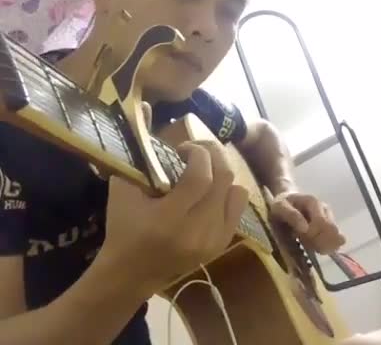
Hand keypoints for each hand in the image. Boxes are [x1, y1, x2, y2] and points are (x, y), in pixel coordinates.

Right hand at [99, 140, 248, 296]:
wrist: (131, 274)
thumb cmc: (123, 230)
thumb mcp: (122, 192)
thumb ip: (139, 159)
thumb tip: (152, 126)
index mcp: (170, 219)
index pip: (201, 177)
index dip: (198, 153)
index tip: (183, 148)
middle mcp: (198, 231)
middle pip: (224, 180)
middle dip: (213, 155)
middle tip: (197, 149)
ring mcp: (213, 241)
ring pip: (237, 192)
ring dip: (222, 173)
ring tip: (205, 169)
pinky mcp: (221, 246)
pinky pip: (238, 209)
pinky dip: (228, 193)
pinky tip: (211, 190)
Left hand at [270, 191, 345, 253]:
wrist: (286, 202)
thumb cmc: (282, 204)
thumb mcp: (279, 206)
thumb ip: (291, 215)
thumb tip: (305, 228)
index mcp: (313, 202)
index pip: (322, 223)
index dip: (312, 234)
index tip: (299, 236)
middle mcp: (325, 210)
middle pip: (332, 232)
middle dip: (318, 242)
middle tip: (303, 241)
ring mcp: (330, 219)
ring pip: (336, 239)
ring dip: (322, 246)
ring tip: (308, 243)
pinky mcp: (331, 229)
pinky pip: (336, 243)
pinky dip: (326, 248)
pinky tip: (315, 246)